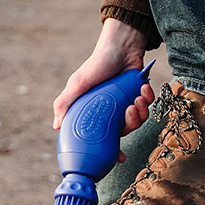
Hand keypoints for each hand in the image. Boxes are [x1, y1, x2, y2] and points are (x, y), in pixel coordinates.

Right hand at [52, 19, 154, 155]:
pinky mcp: (139, 95)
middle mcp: (111, 111)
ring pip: (137, 120)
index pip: (100, 138)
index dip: (109, 150)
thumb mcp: (78, 83)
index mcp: (95, 112)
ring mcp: (126, 103)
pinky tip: (142, 90)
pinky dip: (147, 99)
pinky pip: (148, 106)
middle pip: (123, 131)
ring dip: (140, 112)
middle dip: (129, 125)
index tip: (118, 158)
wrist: (121, 45)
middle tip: (129, 112)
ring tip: (137, 99)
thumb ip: (64, 103)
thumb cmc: (97, 64)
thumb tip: (57, 126)